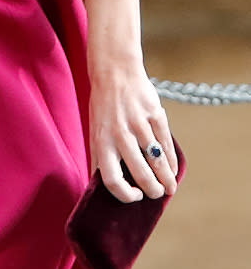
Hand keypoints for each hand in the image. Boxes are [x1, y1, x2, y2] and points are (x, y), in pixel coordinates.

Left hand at [89, 62, 177, 203]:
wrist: (115, 72)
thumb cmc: (103, 107)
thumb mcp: (95, 131)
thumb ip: (99, 157)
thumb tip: (102, 187)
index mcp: (101, 142)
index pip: (112, 180)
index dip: (125, 194)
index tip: (135, 196)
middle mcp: (119, 134)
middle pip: (140, 173)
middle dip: (152, 190)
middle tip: (157, 194)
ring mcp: (138, 123)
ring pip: (157, 161)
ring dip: (166, 179)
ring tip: (169, 188)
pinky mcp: (154, 113)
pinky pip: (166, 143)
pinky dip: (172, 161)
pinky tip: (173, 169)